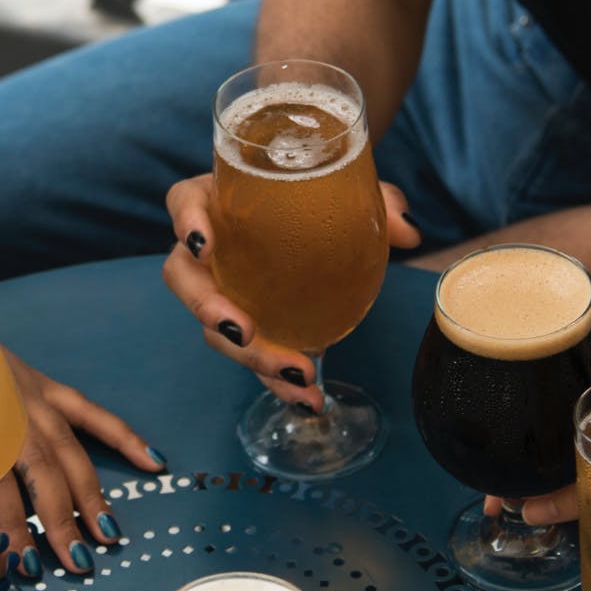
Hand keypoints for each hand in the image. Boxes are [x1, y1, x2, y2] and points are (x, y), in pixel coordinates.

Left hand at [0, 348, 165, 576]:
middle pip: (44, 473)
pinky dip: (124, 437)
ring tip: (108, 533)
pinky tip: (152, 462)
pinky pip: (92, 414)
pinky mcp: (48, 387)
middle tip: (79, 561)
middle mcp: (12, 414)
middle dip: (63, 519)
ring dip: (91, 494)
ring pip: (70, 451)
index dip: (15, 529)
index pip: (0, 489)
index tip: (26, 567)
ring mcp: (35, 399)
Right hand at [162, 173, 420, 411]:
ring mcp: (223, 293)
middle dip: (208, 309)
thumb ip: (378, 203)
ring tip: (297, 375)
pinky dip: (278, 383)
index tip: (204, 243)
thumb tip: (407, 233)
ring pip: (215, 330)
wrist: (321, 222)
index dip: (185, 221)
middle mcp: (208, 249)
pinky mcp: (248, 329)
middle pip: (185, 280)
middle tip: (243, 331)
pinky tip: (309, 399)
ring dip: (251, 358)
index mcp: (218, 200)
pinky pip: (252, 357)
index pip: (183, 201)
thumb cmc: (318, 196)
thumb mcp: (350, 192)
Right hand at [506, 411, 590, 533]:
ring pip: (574, 464)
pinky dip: (574, 498)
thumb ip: (583, 499)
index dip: (517, 446)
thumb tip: (527, 511)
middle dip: (525, 471)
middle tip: (498, 502)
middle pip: (556, 443)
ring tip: (517, 511)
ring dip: (547, 487)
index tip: (495, 476)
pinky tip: (556, 515)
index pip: (551, 418)